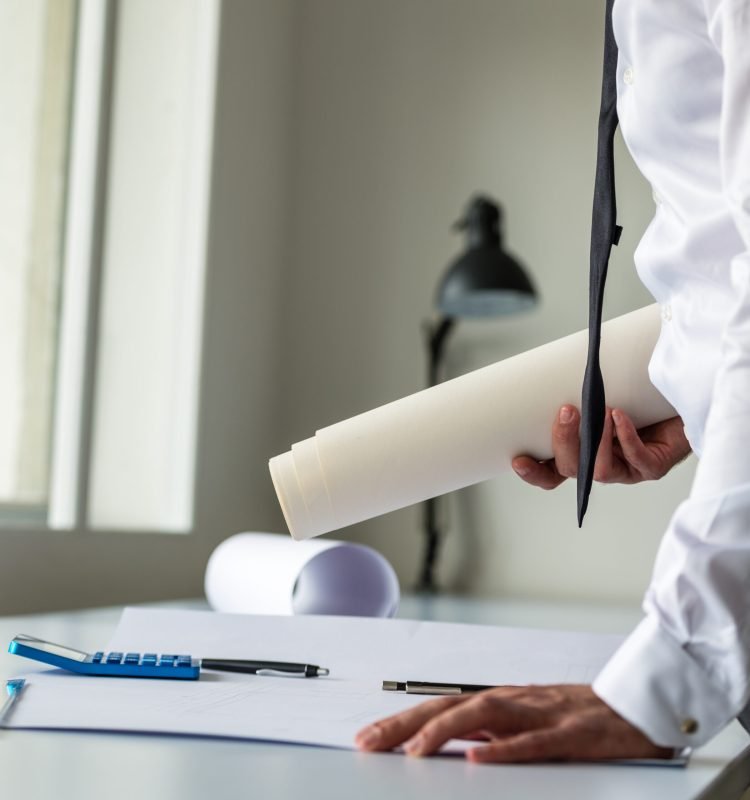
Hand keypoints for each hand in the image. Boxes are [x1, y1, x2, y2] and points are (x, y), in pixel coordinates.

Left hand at [355, 685, 671, 762]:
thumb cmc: (580, 715)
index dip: (402, 720)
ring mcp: (540, 713)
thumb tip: (454, 748)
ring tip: (412, 750)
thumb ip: (493, 731)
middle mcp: (513, 701)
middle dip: (405, 724)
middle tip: (369, 742)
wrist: (637, 704)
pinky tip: (477, 759)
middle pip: (450, 706)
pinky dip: (503, 749)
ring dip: (443, 730)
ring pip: (483, 715)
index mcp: (501, 701)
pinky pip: (532, 741)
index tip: (368, 737)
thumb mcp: (528, 722)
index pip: (441, 707)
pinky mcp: (570, 732)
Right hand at [511, 407, 690, 489]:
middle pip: (570, 470)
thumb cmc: (639, 398)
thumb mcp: (601, 393)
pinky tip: (620, 416)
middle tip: (566, 412)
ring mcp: (628, 469)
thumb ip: (578, 392)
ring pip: (601, 471)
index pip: (551, 472)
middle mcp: (602, 464)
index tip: (519, 459)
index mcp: (583, 453)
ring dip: (597, 442)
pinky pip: (638, 460)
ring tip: (600, 410)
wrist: (685, 400)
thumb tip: (549, 365)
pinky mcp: (653, 466)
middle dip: (563, 443)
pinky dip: (626, 438)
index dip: (534, 472)